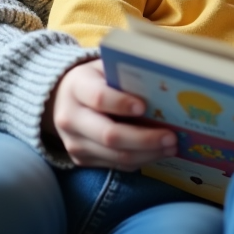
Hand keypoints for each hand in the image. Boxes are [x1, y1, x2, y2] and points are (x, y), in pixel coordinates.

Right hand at [43, 60, 176, 169]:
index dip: (122, 103)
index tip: (144, 107)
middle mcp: (71, 118)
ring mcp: (74, 142)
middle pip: (110, 135)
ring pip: (116, 155)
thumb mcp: (105, 68)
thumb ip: (126, 74)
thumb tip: (163, 84)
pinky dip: (140, 160)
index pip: (99, 98)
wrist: (62, 100)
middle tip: (171, 137)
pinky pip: (115, 165)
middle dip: (144, 139)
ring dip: (148, 154)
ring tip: (171, 146)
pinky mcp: (81, 159)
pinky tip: (158, 152)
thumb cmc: (95, 80)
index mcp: (77, 88)